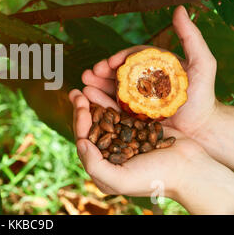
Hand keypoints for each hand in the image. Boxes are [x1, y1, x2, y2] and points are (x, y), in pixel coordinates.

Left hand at [69, 88, 233, 213]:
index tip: (81, 107)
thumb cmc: (156, 177)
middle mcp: (111, 152)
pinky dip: (111, 100)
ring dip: (93, 102)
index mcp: (103, 167)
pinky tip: (104, 88)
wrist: (189, 168)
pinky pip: (120, 111)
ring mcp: (124, 138)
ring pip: (103, 117)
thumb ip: (95, 165)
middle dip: (82, 109)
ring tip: (85, 87)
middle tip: (76, 93)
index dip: (80, 123)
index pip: (84, 141)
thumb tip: (80, 142)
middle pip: (91, 127)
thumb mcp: (121, 180)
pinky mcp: (137, 127)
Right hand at [81, 6, 217, 139]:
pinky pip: (113, 108)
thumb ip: (191, 37)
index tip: (110, 62)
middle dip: (101, 72)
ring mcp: (136, 99)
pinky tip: (88, 98)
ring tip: (84, 84)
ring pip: (112, 89)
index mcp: (154, 66)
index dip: (120, 58)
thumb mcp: (203, 63)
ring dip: (96, 85)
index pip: (133, 58)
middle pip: (118, 73)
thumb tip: (179, 9)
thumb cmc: (204, 96)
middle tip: (89, 72)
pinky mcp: (132, 117)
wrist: (203, 129)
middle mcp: (143, 82)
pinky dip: (99, 102)